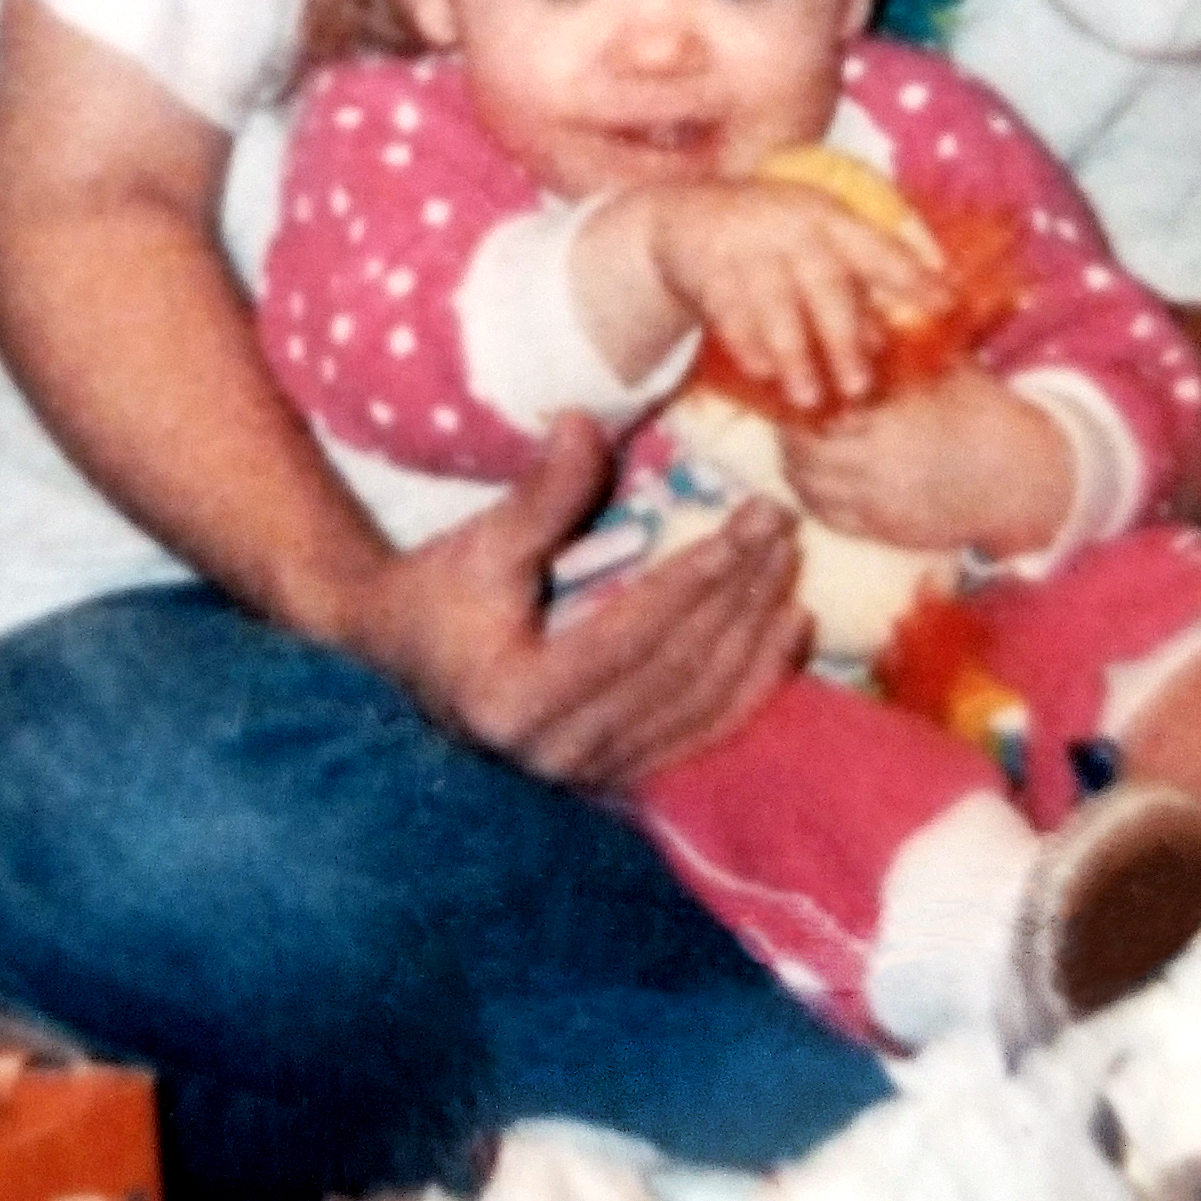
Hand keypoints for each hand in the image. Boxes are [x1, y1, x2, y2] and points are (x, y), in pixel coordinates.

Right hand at [333, 412, 809, 788]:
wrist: (409, 666)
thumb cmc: (439, 595)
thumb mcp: (480, 543)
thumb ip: (539, 495)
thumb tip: (585, 424)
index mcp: (515, 700)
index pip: (632, 633)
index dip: (698, 576)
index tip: (750, 519)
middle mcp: (559, 755)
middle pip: (678, 669)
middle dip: (740, 593)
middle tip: (779, 524)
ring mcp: (594, 775)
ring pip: (702, 704)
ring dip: (757, 632)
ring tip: (788, 563)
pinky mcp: (620, 776)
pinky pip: (706, 731)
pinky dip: (757, 680)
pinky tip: (791, 629)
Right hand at [638, 179, 939, 412]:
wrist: (691, 216)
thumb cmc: (776, 239)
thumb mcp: (819, 243)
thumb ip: (857, 282)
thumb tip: (897, 336)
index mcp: (829, 219)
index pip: (877, 249)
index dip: (912, 276)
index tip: (945, 306)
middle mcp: (792, 229)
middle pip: (824, 286)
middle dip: (843, 338)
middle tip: (861, 389)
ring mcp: (747, 248)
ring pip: (775, 306)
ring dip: (794, 354)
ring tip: (809, 398)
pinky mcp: (707, 268)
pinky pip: (728, 312)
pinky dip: (745, 345)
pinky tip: (760, 375)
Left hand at [777, 365, 1068, 558]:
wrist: (1022, 479)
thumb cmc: (984, 413)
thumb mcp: (944, 369)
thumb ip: (899, 350)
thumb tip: (853, 319)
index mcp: (896, 426)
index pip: (823, 416)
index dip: (803, 400)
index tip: (799, 381)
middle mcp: (882, 472)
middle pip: (808, 455)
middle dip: (795, 433)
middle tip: (791, 411)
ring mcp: (882, 508)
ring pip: (811, 490)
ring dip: (798, 464)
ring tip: (800, 439)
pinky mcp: (886, 533)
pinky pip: (830, 518)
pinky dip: (814, 495)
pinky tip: (816, 473)